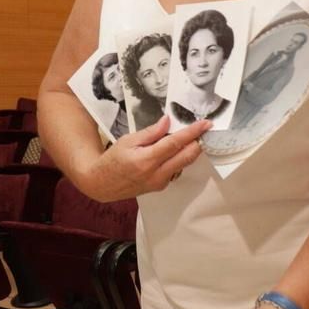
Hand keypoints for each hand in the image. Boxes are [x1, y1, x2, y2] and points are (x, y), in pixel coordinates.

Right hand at [82, 116, 210, 201]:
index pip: (175, 143)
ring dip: (190, 150)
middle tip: (204, 129)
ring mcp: (160, 183)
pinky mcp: (161, 187)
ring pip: (184, 164)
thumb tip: (167, 121)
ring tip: (189, 136)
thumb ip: (150, 133)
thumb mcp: (127, 141)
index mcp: (147, 160)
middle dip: (198, 141)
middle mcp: (156, 174)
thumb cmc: (112, 160)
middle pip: (187, 156)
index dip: (192, 132)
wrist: (102, 184)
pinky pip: (176, 170)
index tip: (205, 124)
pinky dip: (179, 158)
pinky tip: (173, 150)